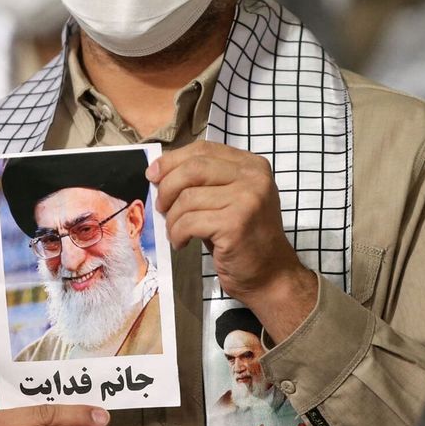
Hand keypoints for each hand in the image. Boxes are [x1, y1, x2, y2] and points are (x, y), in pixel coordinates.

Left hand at [148, 141, 318, 336]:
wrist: (272, 276)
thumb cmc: (244, 239)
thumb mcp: (230, 199)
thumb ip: (206, 181)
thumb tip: (160, 172)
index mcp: (252, 165)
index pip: (204, 149)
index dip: (173, 160)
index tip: (153, 174)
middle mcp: (253, 177)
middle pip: (193, 168)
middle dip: (167, 187)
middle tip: (161, 207)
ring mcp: (247, 199)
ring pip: (187, 198)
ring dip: (172, 218)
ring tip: (176, 232)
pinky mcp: (235, 224)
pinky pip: (189, 222)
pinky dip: (177, 234)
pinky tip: (182, 243)